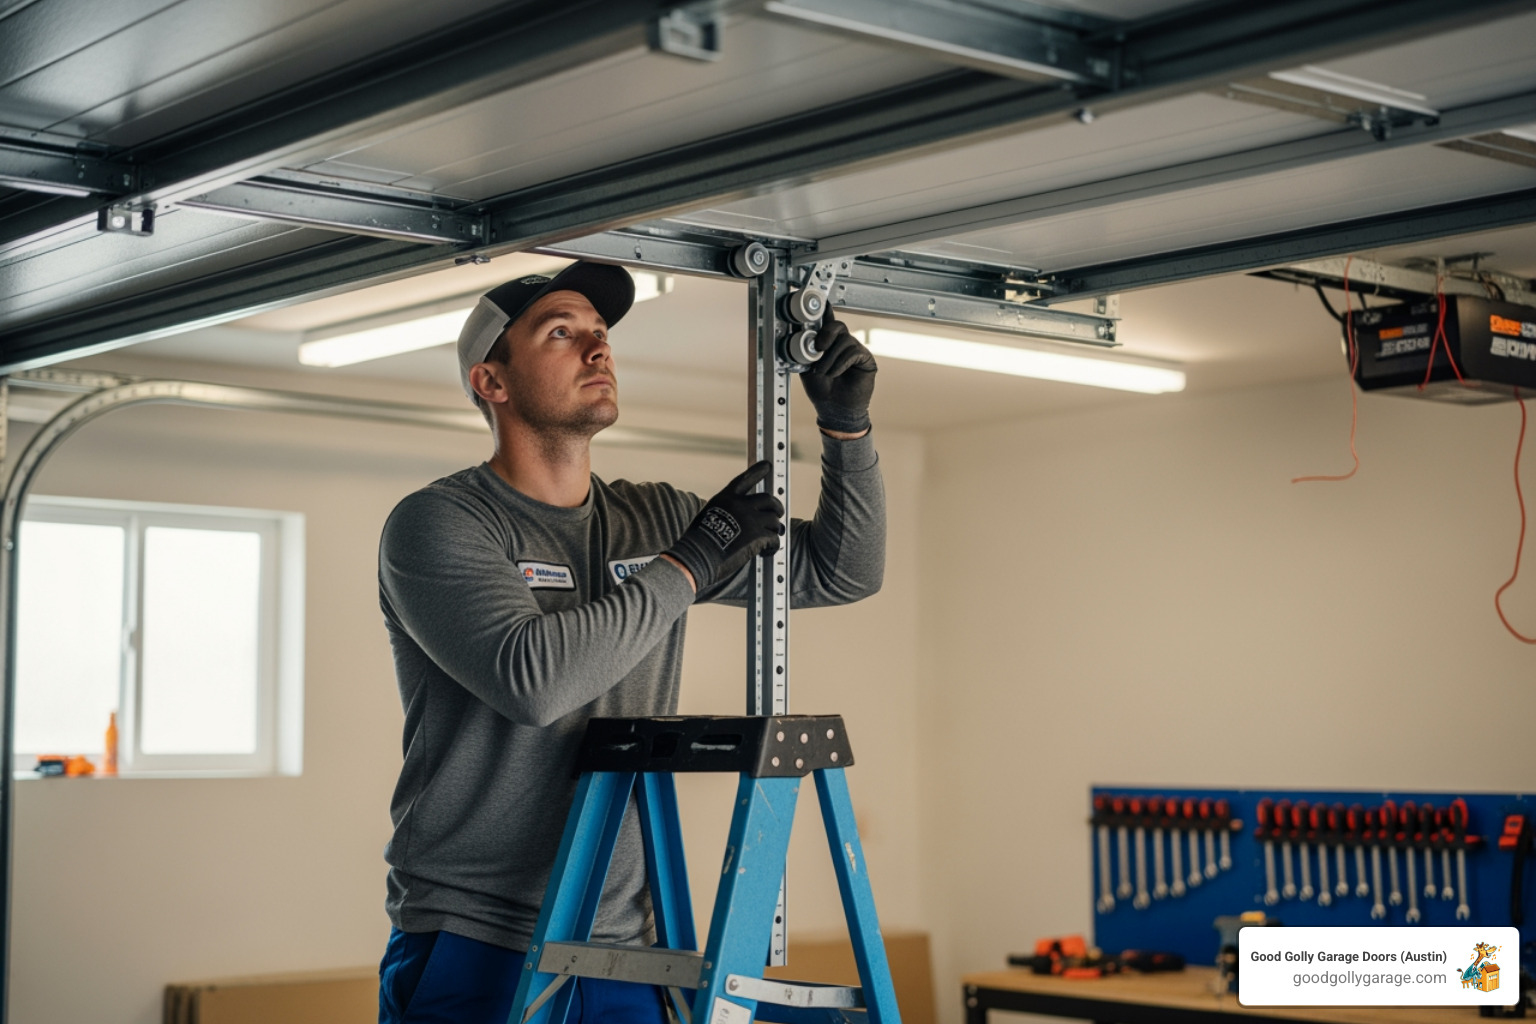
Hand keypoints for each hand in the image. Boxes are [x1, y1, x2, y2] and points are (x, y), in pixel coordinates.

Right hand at [664, 461, 784, 592]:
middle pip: (768, 500)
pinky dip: (773, 547)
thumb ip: (725, 514)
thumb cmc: (697, 542)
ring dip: (774, 530)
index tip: (767, 465)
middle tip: (778, 515)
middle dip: (776, 507)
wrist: (697, 555)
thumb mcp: (708, 517)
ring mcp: (751, 519)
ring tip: (770, 540)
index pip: (745, 479)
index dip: (757, 471)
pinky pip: (774, 539)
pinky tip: (766, 552)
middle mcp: (741, 505)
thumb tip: (738, 523)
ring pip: (774, 521)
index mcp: (726, 498)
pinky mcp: (758, 536)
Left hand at [800, 319, 875, 434]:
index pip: (827, 322)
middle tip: (818, 348)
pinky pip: (853, 352)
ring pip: (843, 340)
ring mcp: (855, 350)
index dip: (824, 310)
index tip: (821, 300)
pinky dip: (841, 363)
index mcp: (827, 343)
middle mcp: (842, 343)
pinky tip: (836, 373)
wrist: (835, 409)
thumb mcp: (806, 366)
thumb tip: (797, 332)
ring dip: (830, 358)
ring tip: (825, 373)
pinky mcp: (865, 359)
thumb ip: (804, 349)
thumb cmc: (822, 390)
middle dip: (825, 334)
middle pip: (837, 326)